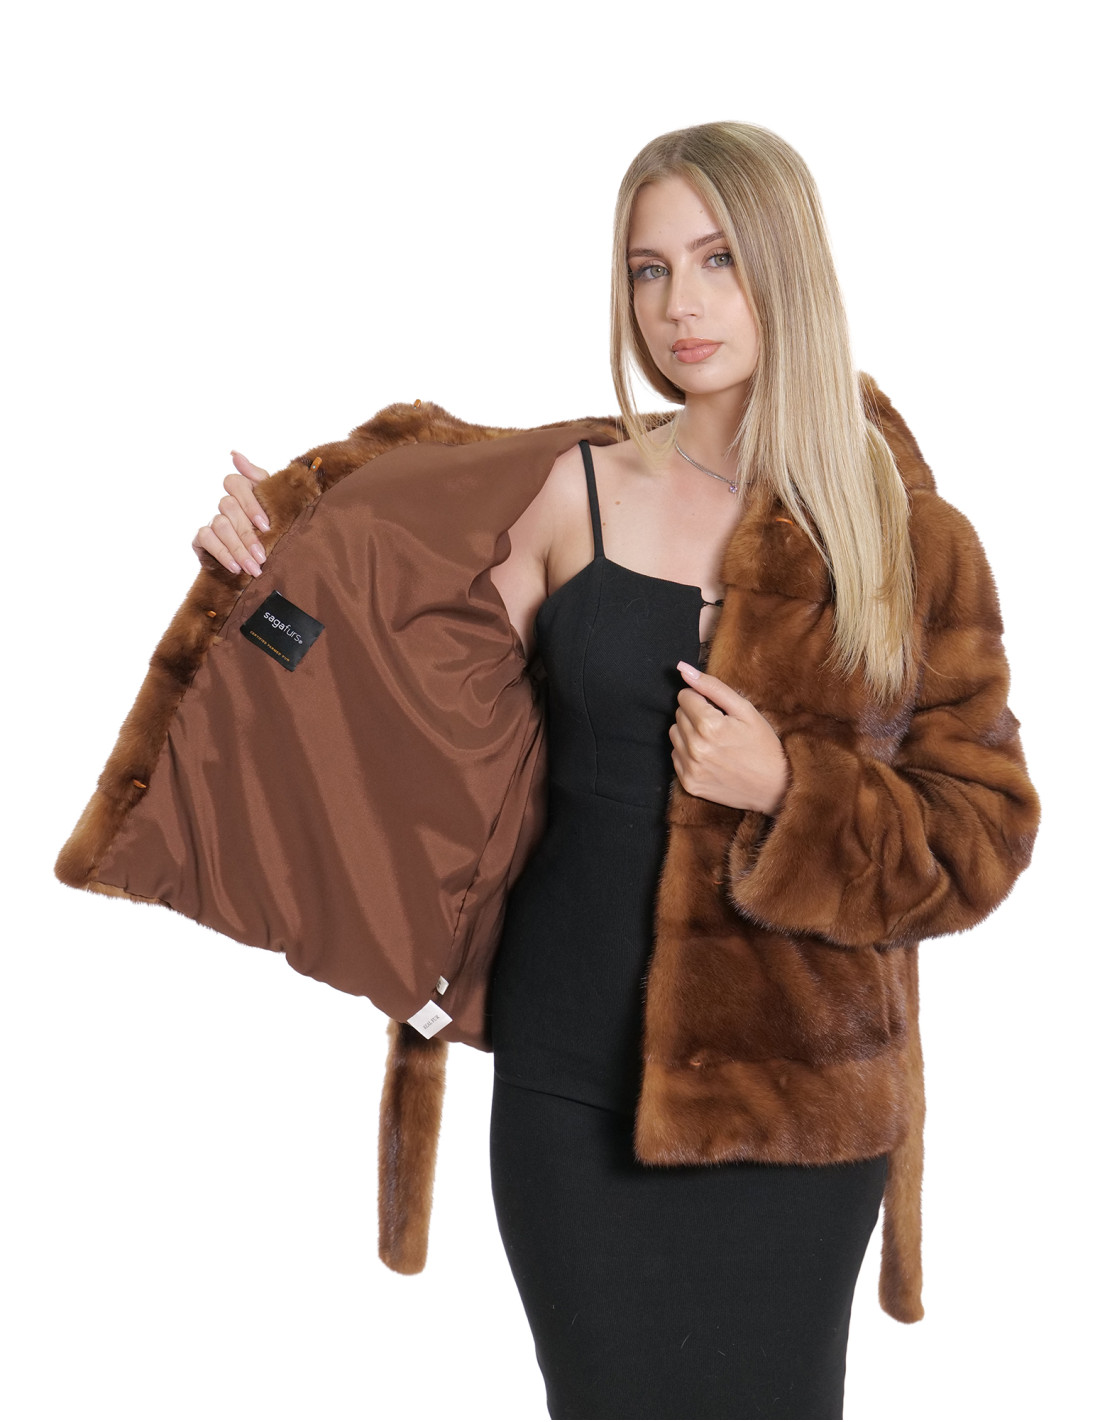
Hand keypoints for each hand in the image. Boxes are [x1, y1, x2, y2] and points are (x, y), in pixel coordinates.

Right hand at [191, 451, 271, 575]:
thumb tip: (234, 454)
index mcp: (242, 491)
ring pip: (220, 526)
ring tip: (253, 567)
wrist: (263, 560)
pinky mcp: (202, 538)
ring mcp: (213, 520)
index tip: (266, 526)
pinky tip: (235, 567)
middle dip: (248, 535)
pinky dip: (222, 553)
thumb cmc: (271, 528)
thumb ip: (258, 478)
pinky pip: (207, 539)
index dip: (250, 504)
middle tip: (262, 556)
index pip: (237, 484)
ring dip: (238, 549)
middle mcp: (226, 503)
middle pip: (229, 508)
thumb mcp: (272, 502)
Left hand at [670, 662, 790, 814]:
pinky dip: (688, 753)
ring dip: (689, 733)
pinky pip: (675, 756)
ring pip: (674, 734)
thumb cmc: (763, 745)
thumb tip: (682, 668)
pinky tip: (710, 757)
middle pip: (678, 714)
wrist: (774, 788)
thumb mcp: (745, 710)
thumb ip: (712, 686)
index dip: (702, 699)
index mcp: (709, 725)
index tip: (718, 710)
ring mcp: (690, 768)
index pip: (684, 696)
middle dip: (695, 714)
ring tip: (714, 741)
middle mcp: (695, 748)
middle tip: (720, 726)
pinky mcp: (688, 783)